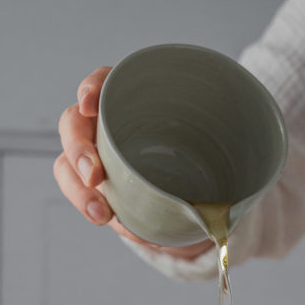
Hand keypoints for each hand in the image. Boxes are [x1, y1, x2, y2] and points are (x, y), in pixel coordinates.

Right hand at [54, 67, 212, 259]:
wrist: (202, 185)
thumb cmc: (208, 153)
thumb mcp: (222, 143)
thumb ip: (225, 148)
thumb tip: (236, 192)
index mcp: (132, 99)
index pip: (101, 82)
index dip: (91, 89)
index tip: (91, 104)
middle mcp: (106, 124)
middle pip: (74, 126)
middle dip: (79, 150)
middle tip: (95, 176)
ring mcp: (97, 156)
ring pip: (69, 166)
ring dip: (79, 191)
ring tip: (102, 215)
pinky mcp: (99, 186)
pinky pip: (83, 194)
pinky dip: (94, 208)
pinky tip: (113, 222)